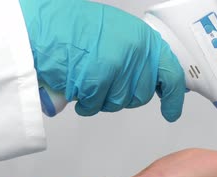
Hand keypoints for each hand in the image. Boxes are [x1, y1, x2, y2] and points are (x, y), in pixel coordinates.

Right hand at [19, 0, 185, 121]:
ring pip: (118, 103)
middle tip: (105, 82)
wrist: (43, 25)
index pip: (170, 74)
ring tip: (86, 79)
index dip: (173, 97)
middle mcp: (135, 54)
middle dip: (124, 94)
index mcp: (143, 39)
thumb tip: (145, 75)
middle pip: (141, 94)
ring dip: (102, 98)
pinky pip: (96, 105)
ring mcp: (117, 69)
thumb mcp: (115, 31)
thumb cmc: (71, 26)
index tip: (172, 111)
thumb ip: (134, 53)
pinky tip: (76, 87)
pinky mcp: (98, 83)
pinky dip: (85, 103)